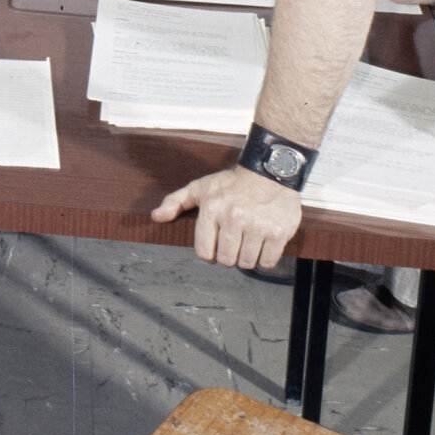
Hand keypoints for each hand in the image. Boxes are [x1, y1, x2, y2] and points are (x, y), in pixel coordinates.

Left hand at [153, 167, 302, 267]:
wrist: (270, 171)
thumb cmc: (233, 182)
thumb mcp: (201, 187)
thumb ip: (176, 202)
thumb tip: (156, 216)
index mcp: (212, 209)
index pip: (204, 252)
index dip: (209, 254)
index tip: (215, 248)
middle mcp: (234, 218)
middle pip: (226, 260)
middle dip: (228, 256)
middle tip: (234, 243)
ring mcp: (257, 226)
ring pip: (246, 263)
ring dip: (246, 258)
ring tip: (248, 242)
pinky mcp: (278, 233)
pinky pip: (267, 262)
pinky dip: (265, 259)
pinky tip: (262, 244)